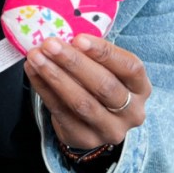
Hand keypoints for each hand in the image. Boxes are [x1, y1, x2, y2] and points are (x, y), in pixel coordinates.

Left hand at [25, 35, 150, 149]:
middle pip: (104, 86)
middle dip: (74, 62)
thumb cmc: (101, 83)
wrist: (94, 123)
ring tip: (36, 57)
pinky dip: (44, 89)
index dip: (104, 52)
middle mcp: (132, 112)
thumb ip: (93, 53)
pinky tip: (32, 71)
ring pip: (81, 102)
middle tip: (49, 44)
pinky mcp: (85, 138)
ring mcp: (109, 129)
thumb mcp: (107, 69)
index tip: (78, 38)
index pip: (130, 67)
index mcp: (141, 88)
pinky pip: (61, 112)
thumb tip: (63, 34)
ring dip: (55, 76)